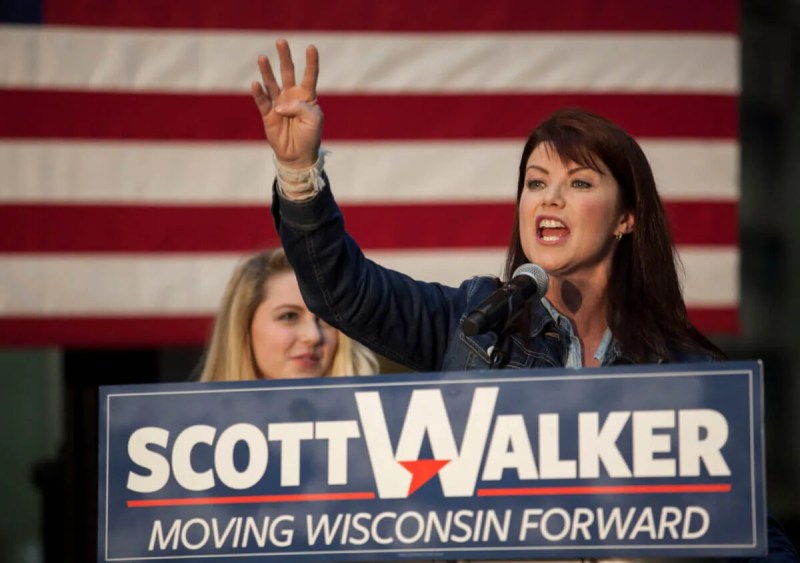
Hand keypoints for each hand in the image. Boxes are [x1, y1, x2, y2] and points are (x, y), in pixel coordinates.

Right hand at [251, 39, 322, 168]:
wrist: (298, 155)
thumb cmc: (310, 136)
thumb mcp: (313, 120)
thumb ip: (301, 108)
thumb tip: (280, 105)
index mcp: (307, 96)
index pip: (310, 75)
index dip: (311, 62)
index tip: (311, 47)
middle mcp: (291, 96)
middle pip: (287, 72)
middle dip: (285, 57)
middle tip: (281, 41)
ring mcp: (278, 103)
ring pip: (271, 83)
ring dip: (267, 71)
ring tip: (262, 58)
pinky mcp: (267, 114)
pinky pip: (262, 101)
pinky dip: (258, 93)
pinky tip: (256, 83)